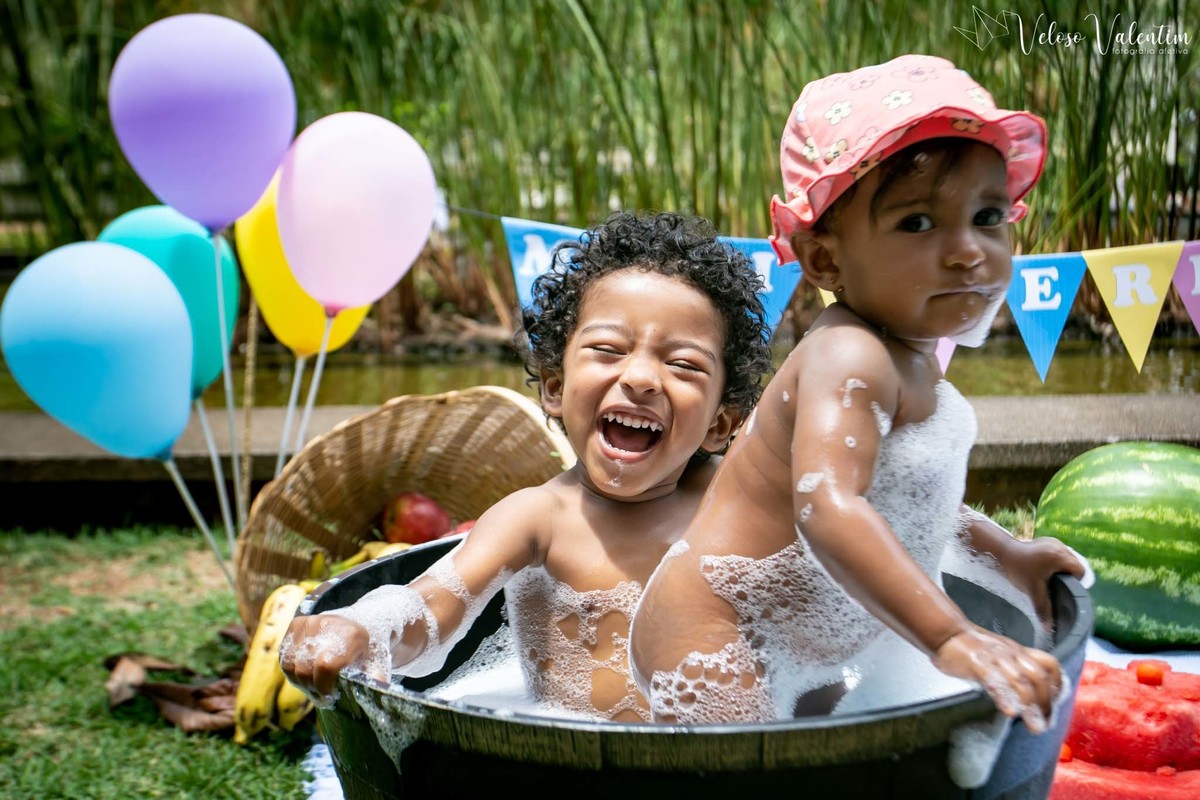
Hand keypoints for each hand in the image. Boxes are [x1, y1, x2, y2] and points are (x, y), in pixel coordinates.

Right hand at [279, 613, 376, 699]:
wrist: (359, 622)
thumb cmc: (366, 649)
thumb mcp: (375, 663)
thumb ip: (374, 680)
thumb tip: (377, 693)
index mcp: (352, 635)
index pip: (326, 666)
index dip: (323, 687)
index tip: (329, 697)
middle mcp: (328, 623)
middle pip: (304, 668)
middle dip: (311, 688)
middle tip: (321, 696)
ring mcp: (310, 622)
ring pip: (290, 664)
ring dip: (300, 681)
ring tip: (314, 685)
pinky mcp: (297, 624)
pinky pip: (284, 656)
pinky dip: (292, 670)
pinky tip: (307, 673)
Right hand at [932, 626, 1061, 733]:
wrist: (947, 632)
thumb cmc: (973, 647)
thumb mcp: (1001, 653)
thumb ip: (1015, 668)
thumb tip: (1031, 694)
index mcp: (1018, 652)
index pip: (1049, 664)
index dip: (1057, 685)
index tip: (1056, 705)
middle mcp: (1010, 653)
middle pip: (1038, 676)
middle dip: (1046, 703)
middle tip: (1046, 724)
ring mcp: (994, 657)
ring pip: (1020, 680)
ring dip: (1030, 705)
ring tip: (1034, 727)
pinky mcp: (976, 662)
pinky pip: (994, 679)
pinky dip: (1004, 696)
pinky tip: (1009, 711)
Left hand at [999, 537, 1086, 626]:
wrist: (1001, 552)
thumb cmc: (1017, 570)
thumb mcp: (1032, 590)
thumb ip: (1043, 608)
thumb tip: (1048, 628)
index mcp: (1059, 557)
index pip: (1080, 571)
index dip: (1075, 582)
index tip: (1062, 587)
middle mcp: (1059, 546)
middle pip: (1075, 564)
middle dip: (1068, 575)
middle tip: (1055, 583)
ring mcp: (1053, 541)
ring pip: (1068, 558)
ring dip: (1062, 567)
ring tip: (1049, 576)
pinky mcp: (1047, 540)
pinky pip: (1059, 553)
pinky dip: (1055, 561)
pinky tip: (1044, 568)